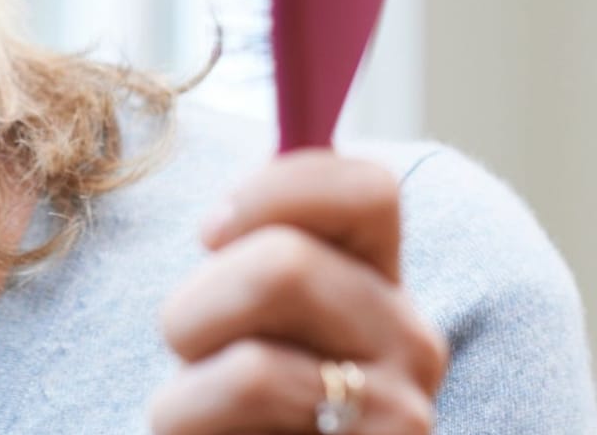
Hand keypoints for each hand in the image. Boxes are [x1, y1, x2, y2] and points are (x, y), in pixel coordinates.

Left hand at [150, 149, 448, 433]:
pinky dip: (188, 431)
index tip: (211, 230)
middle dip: (195, 310)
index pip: (366, 186)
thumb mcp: (240, 318)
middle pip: (284, 266)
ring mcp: (399, 420)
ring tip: (198, 421)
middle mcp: (413, 346)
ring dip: (183, 399)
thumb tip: (226, 192)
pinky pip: (244, 410)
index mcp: (381, 283)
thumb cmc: (233, 409)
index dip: (274, 190)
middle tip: (192, 359)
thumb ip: (253, 244)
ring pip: (252, 371)